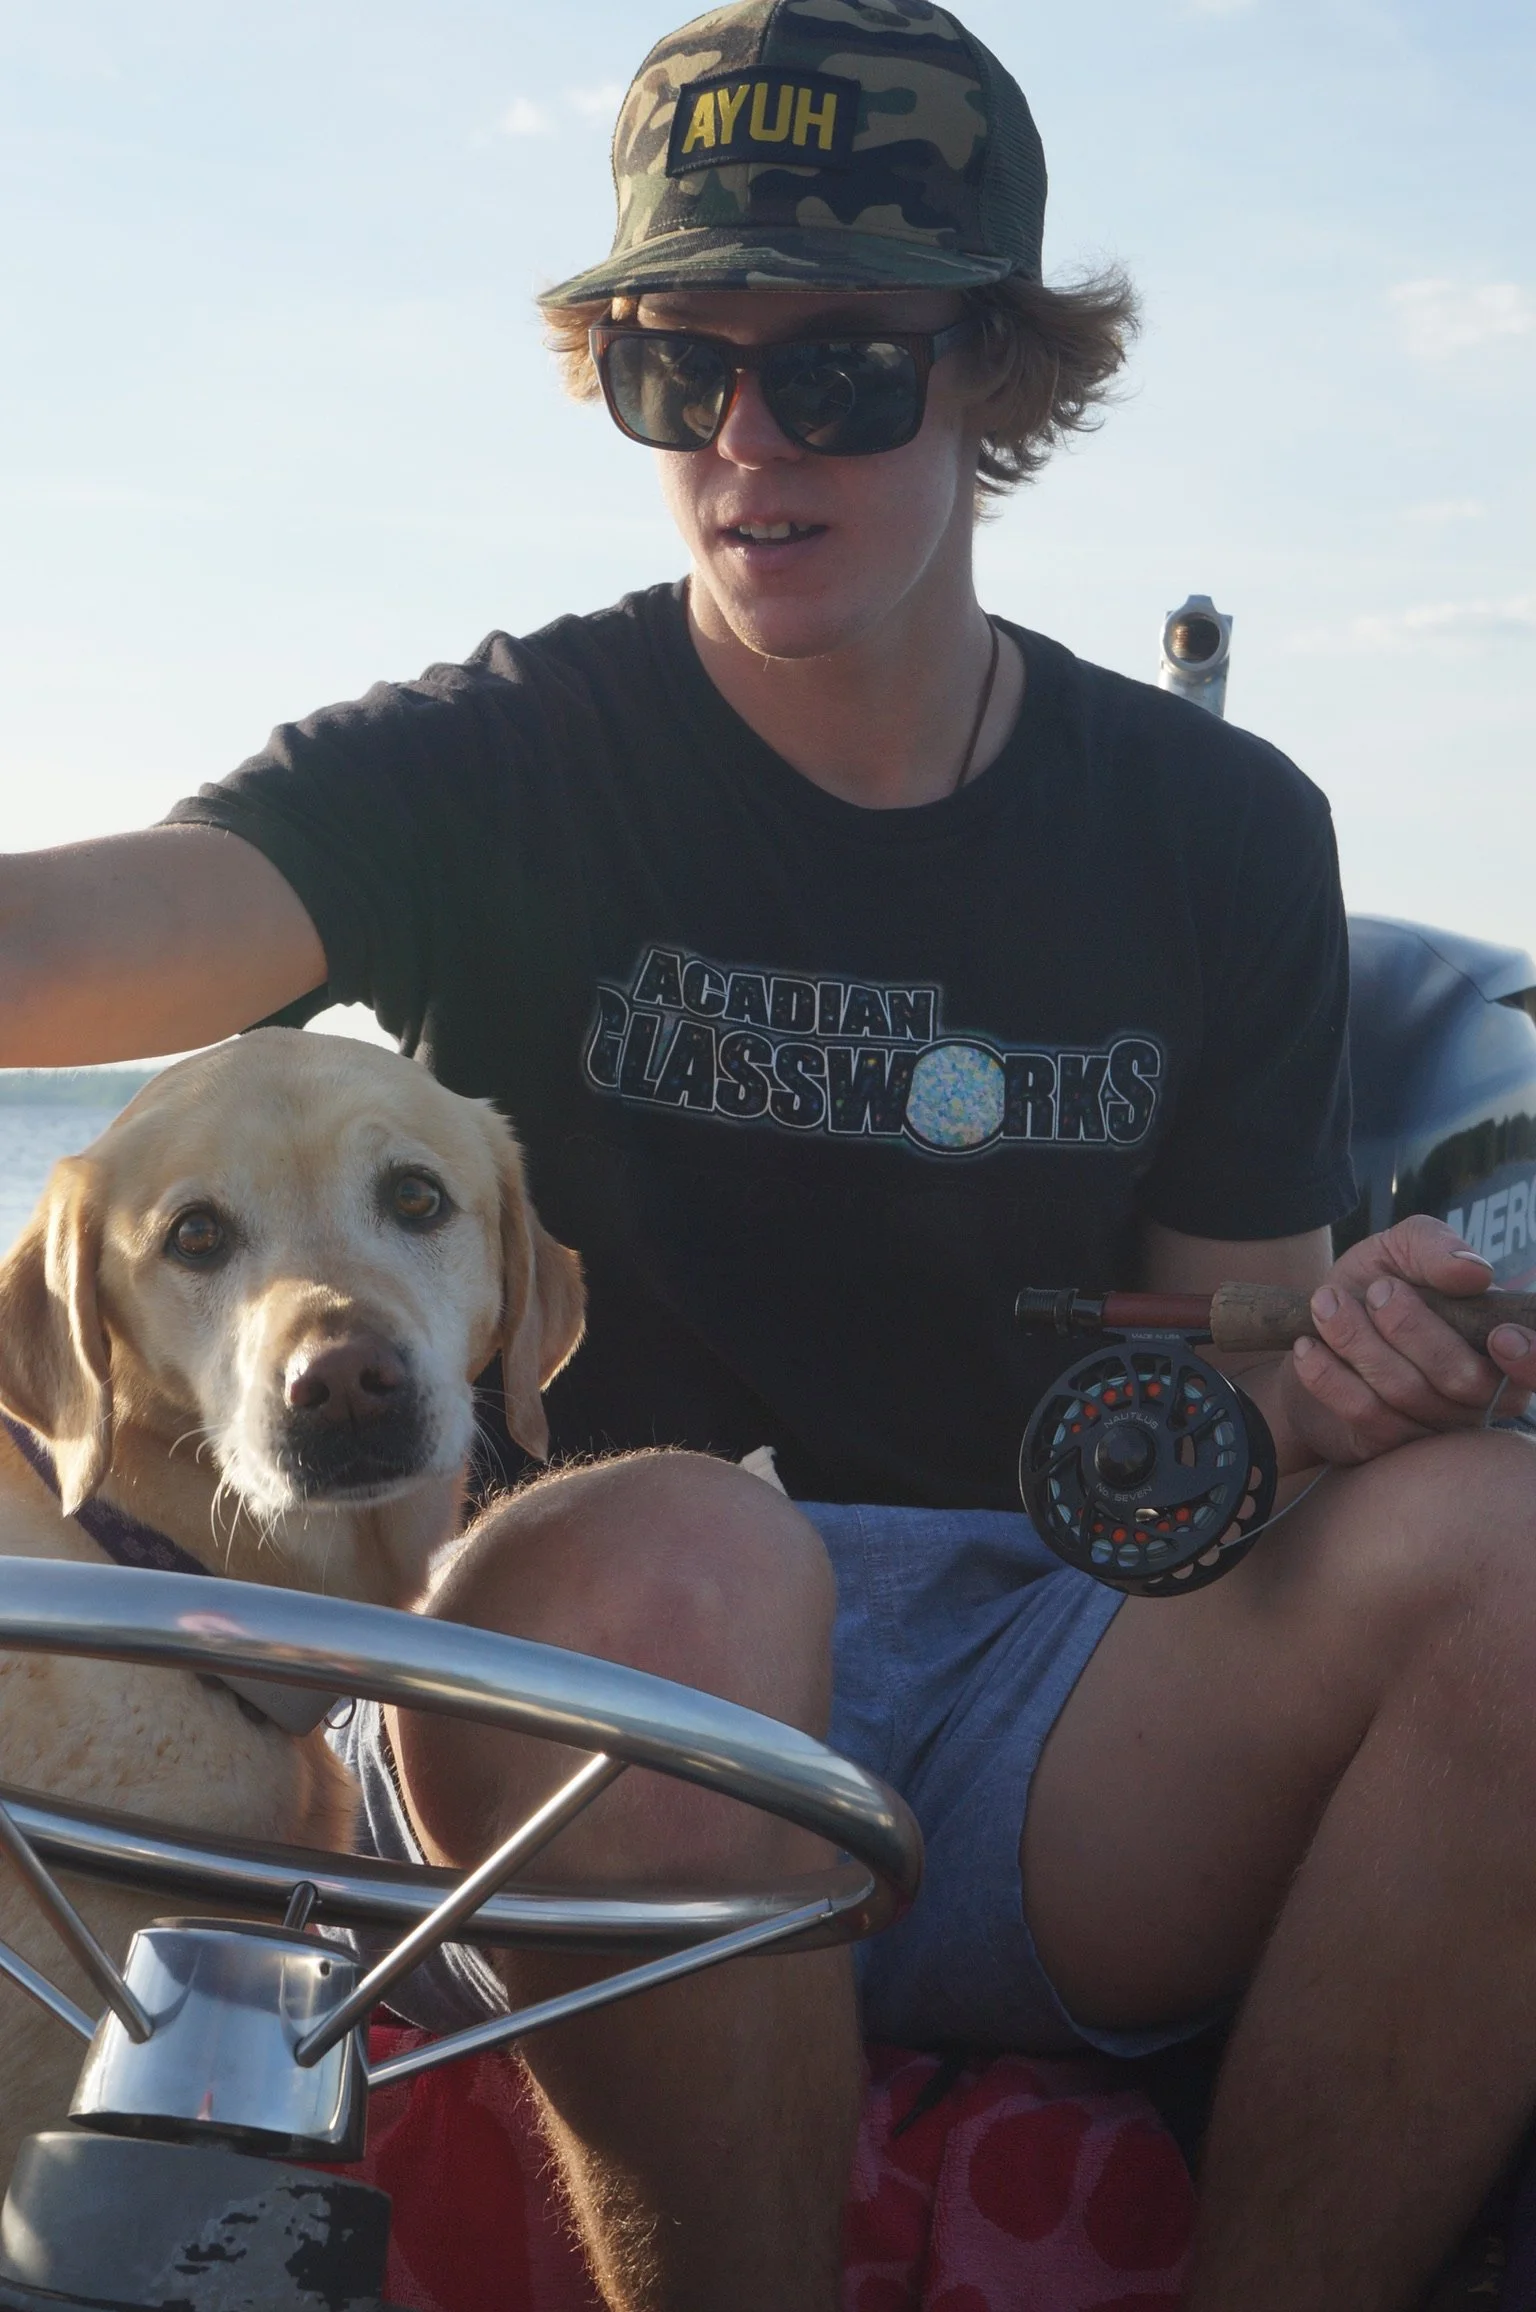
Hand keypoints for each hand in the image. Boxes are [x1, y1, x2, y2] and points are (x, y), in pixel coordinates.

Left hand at [1282, 1215, 1535, 1464]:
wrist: (1307, 1332)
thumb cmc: (1371, 1289)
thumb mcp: (1398, 1252)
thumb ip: (1434, 1247)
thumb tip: (1474, 1272)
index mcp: (1497, 1347)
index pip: (1535, 1370)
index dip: (1531, 1360)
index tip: (1501, 1336)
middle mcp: (1476, 1396)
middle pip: (1462, 1378)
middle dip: (1412, 1328)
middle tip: (1377, 1291)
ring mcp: (1432, 1428)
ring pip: (1407, 1393)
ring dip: (1359, 1341)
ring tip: (1327, 1303)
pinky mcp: (1385, 1446)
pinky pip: (1365, 1415)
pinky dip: (1330, 1376)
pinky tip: (1309, 1347)